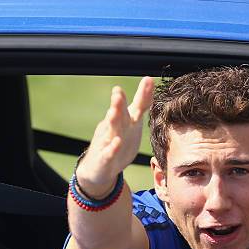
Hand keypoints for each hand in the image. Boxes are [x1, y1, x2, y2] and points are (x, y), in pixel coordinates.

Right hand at [76, 77, 154, 197]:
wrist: (98, 169)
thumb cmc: (117, 144)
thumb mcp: (131, 125)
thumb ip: (139, 107)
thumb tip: (149, 85)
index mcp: (127, 122)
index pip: (136, 106)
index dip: (142, 94)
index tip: (148, 79)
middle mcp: (116, 129)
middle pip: (119, 115)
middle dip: (118, 103)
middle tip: (118, 91)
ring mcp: (108, 143)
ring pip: (112, 130)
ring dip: (112, 120)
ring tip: (113, 110)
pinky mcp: (105, 159)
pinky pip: (109, 153)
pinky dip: (113, 148)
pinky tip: (117, 142)